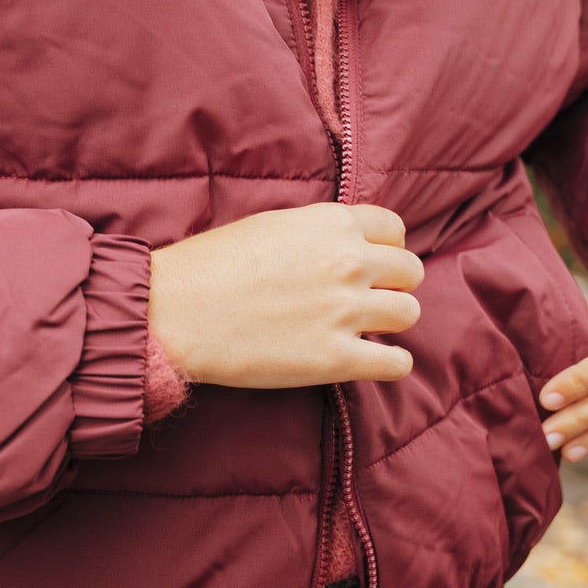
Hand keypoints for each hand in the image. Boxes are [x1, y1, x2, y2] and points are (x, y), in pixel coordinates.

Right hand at [148, 203, 422, 389]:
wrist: (176, 312)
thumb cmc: (210, 266)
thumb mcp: (270, 226)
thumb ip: (316, 233)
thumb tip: (342, 247)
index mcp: (332, 224)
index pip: (394, 229)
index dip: (387, 248)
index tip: (373, 264)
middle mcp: (349, 262)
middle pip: (410, 271)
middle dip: (394, 285)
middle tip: (369, 300)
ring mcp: (346, 311)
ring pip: (408, 313)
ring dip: (391, 323)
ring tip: (365, 330)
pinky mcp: (337, 359)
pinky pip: (397, 363)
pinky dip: (392, 363)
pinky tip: (372, 361)